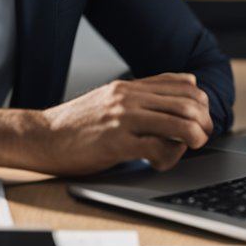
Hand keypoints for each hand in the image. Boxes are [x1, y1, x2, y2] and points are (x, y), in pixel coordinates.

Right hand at [35, 72, 212, 174]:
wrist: (42, 137)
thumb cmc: (76, 124)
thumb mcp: (108, 100)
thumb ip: (138, 97)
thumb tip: (178, 93)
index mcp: (129, 86)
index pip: (182, 83)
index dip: (201, 101)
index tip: (201, 118)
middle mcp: (128, 97)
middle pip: (188, 102)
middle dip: (204, 122)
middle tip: (202, 136)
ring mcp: (123, 119)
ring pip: (180, 123)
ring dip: (194, 138)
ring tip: (190, 147)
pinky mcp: (117, 143)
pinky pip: (160, 149)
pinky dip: (170, 158)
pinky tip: (160, 162)